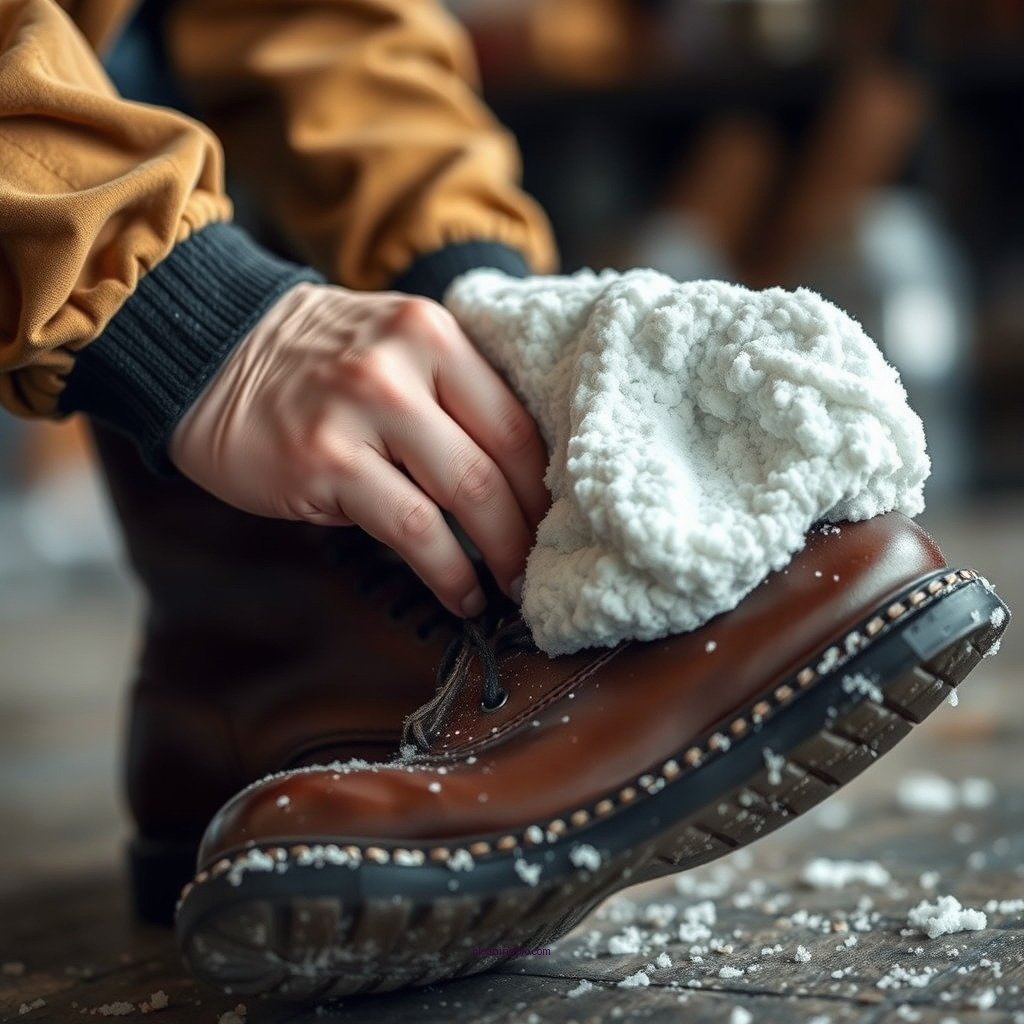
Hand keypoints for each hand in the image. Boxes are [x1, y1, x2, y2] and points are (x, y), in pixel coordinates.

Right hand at [169, 282, 549, 616]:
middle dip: (530, 527)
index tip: (558, 521)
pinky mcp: (326, 461)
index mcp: (434, 336)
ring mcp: (363, 412)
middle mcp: (404, 366)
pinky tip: (461, 593)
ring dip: (499, 555)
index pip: (517, 418)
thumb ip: (452, 392)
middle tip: (541, 564)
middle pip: (499, 461)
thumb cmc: (316, 362)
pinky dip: (448, 572)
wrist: (214, 352)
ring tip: (510, 587)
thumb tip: (517, 476)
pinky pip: (412, 529)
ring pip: (464, 494)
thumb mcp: (393, 346)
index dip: (547, 482)